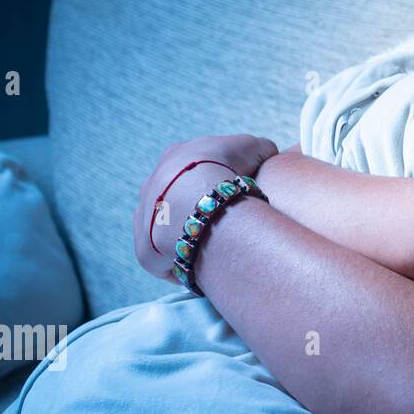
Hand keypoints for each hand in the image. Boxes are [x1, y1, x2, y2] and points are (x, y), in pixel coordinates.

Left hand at [132, 134, 278, 279]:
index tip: (233, 195)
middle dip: (197, 210)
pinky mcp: (145, 249)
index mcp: (176, 158)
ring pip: (167, 229)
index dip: (215, 181)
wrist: (196, 195)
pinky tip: (204, 266)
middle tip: (224, 221)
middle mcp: (153, 186)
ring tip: (216, 245)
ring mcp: (145, 217)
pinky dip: (183, 264)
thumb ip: (261, 151)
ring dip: (188, 236)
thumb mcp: (254, 147)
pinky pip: (164, 261)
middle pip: (176, 200)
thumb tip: (268, 158)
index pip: (194, 170)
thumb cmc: (226, 166)